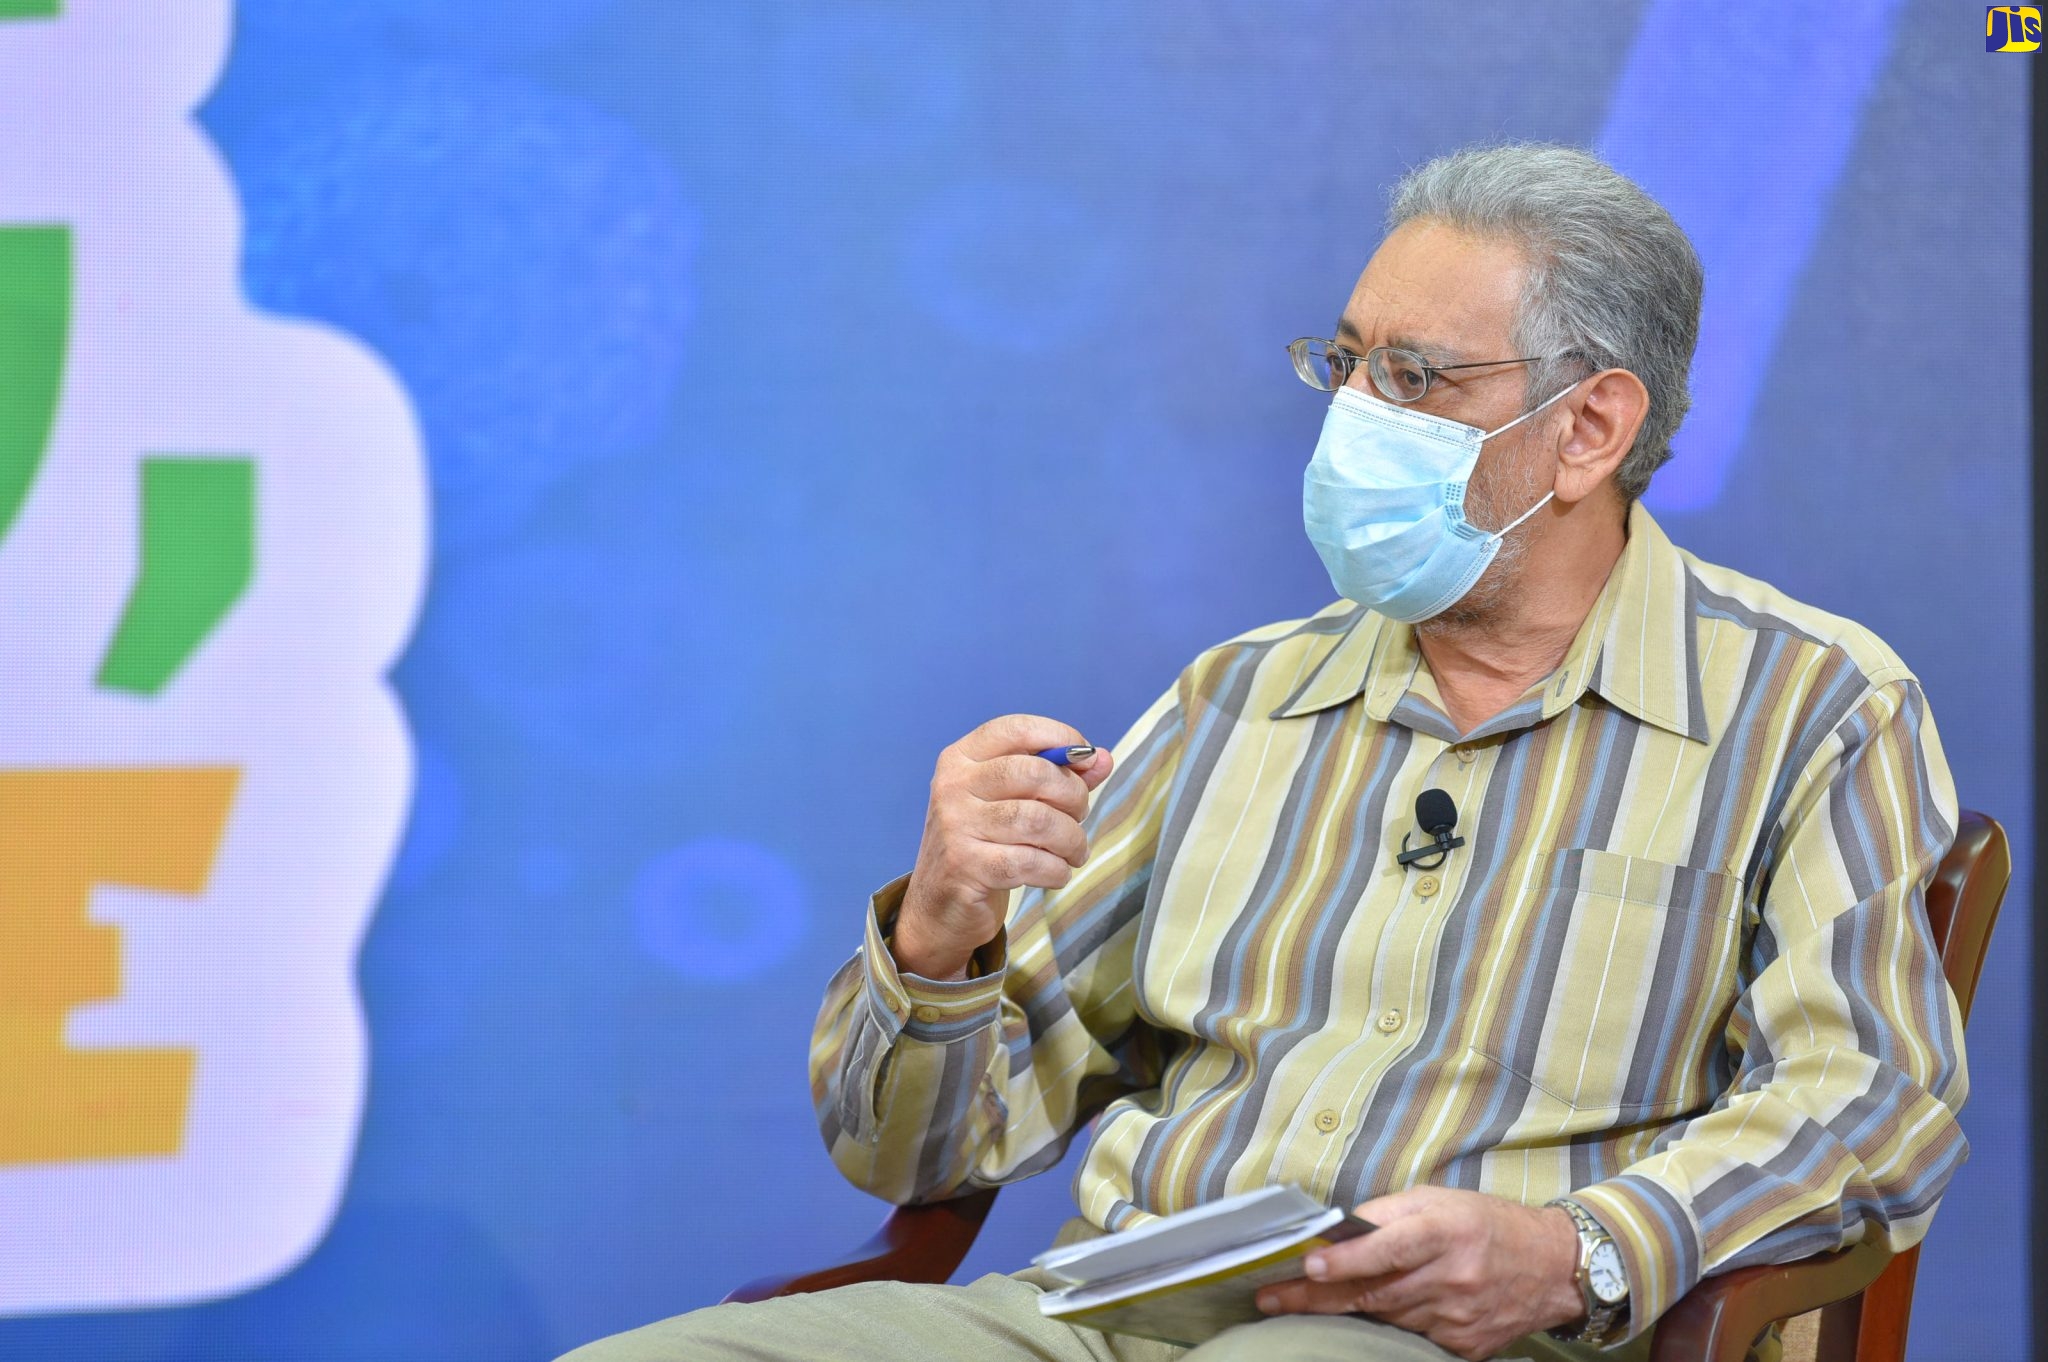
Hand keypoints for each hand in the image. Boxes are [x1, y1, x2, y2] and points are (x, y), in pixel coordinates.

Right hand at [895, 714, 1115, 979]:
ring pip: (1038, 820)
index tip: (1087, 759)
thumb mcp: (1014, 801)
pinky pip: (1030, 861)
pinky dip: (1055, 869)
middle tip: (1079, 817)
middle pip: (1034, 773)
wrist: (941, 905)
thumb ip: (1058, 776)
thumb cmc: (985, 844)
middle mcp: (953, 785)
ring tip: (1075, 852)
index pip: (1016, 729)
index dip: (1060, 737)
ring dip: (1071, 839)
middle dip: (1073, 795)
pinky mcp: (965, 866)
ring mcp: (955, 826)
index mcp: (961, 758)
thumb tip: (1102, 758)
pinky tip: (1056, 873)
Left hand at [1255, 1186, 1586, 1361]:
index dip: (1346, 1259)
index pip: (1389, 1248)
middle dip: (1316, 1297)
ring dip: (1343, 1312)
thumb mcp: (1439, 1200)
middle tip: (1270, 1298)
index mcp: (1445, 1231)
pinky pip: (1411, 1338)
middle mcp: (1452, 1277)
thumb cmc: (1486, 1224)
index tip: (1306, 1265)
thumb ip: (1388, 1214)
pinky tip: (1363, 1320)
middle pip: (1374, 1292)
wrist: (1552, 1267)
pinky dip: (1385, 1327)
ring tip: (1296, 1304)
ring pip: (1385, 1318)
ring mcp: (1458, 1318)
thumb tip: (1338, 1230)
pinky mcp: (1464, 1347)